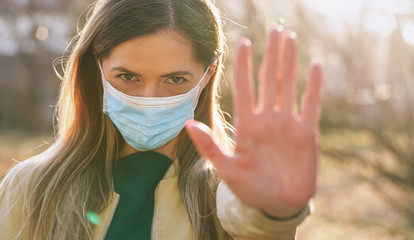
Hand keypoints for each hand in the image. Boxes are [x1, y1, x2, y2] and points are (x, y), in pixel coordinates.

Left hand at [185, 26, 322, 217]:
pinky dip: (314, 86)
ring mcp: (287, 123)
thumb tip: (186, 123)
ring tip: (290, 37)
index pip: (244, 86)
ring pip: (288, 85)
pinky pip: (311, 104)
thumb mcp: (226, 167)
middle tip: (275, 28)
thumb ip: (209, 145)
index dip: (243, 64)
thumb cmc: (249, 188)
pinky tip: (315, 64)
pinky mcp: (307, 133)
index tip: (242, 42)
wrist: (276, 204)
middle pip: (268, 79)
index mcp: (247, 124)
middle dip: (271, 54)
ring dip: (289, 61)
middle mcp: (267, 118)